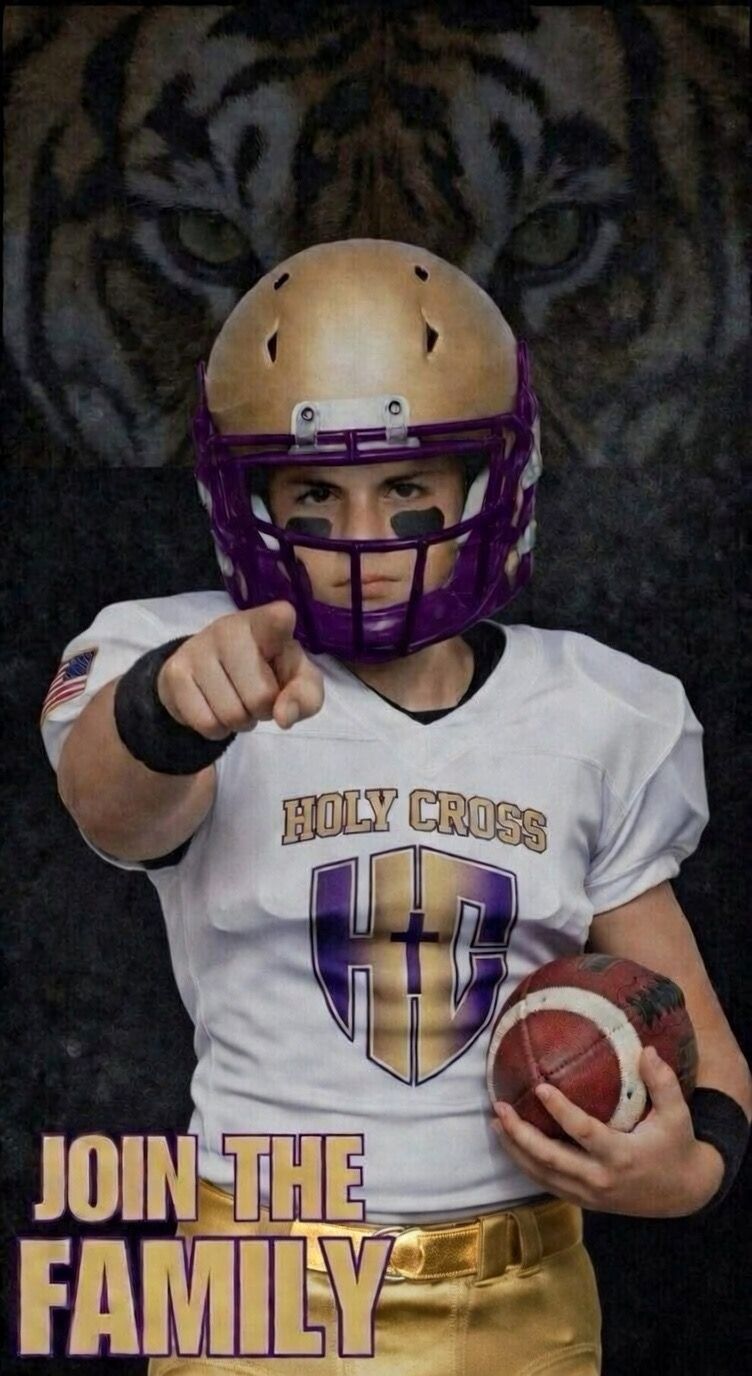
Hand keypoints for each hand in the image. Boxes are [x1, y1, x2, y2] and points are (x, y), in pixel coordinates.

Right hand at [157, 600, 323, 738]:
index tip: (282, 618)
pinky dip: (216, 730)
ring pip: (231, 714)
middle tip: (256, 696)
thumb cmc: (267, 671)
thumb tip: (283, 717)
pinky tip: (215, 709)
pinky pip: (205, 723)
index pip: (277, 619)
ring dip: (239, 722)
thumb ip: (304, 697)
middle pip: (260, 697)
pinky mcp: (175, 672)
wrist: (214, 671)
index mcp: (266, 623)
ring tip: (236, 702)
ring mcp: (198, 648)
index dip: (280, 622)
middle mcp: (229, 628)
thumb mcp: (297, 682)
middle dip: (262, 711)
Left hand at [492, 1046, 724, 1217]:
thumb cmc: (676, 1147)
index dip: (560, 1111)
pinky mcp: (584, 1202)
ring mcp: (589, 1195)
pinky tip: (511, 1145)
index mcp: (621, 1156)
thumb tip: (646, 1048)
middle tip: (500, 1108)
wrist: (683, 1194)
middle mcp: (600, 1179)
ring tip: (496, 1122)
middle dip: (520, 1135)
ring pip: (542, 1175)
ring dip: (515, 1150)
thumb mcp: (677, 1114)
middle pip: (551, 1158)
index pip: (584, 1132)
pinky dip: (526, 1166)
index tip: (539, 1087)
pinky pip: (548, 1184)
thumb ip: (663, 1082)